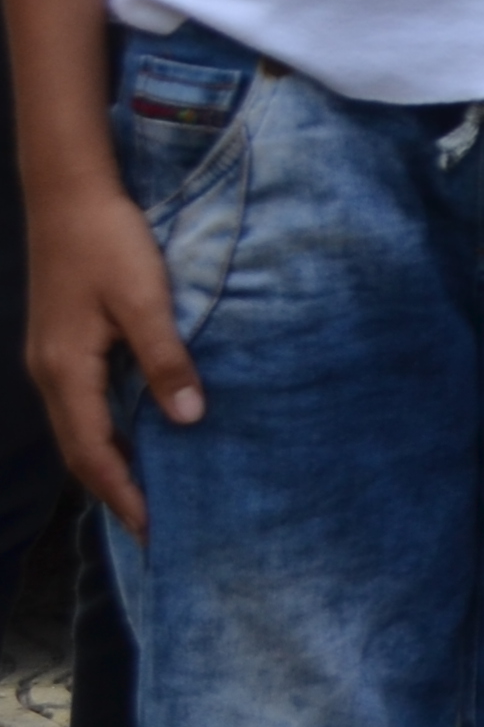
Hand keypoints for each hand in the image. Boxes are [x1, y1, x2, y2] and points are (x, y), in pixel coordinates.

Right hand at [26, 181, 194, 533]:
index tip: (153, 531)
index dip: (123, 495)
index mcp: (67, 371)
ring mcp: (52, 361)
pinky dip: (104, 433)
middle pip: (81, 452)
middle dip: (115, 492)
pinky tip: (135, 438)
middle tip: (155, 529)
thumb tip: (189, 419)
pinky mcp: (62, 345)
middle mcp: (51, 375)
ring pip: (79, 430)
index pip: (94, 454)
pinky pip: (82, 406)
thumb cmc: (110, 242)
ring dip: (110, 465)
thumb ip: (167, 359)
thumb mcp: (146, 299)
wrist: (69, 194)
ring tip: (149, 494)